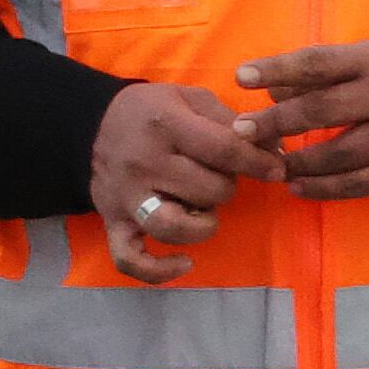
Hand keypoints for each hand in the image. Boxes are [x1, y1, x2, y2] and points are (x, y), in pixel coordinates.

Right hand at [88, 83, 282, 284]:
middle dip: (226, 186)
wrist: (90, 124)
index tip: (277, 170)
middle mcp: (145, 163)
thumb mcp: (191, 98)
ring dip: (202, 224)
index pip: (223, 149)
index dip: (258, 162)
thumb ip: (232, 121)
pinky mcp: (113, 222)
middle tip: (220, 178)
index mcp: (167, 125)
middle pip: (206, 190)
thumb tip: (277, 148)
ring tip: (204, 210)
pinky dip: (158, 270)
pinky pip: (130, 259)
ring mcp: (127, 197)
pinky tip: (185, 263)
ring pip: (174, 226)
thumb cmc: (152, 112)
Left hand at [236, 41, 368, 201]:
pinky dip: (325, 189)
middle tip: (241, 132)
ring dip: (298, 163)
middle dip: (276, 122)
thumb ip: (328, 72)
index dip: (278, 68)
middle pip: (322, 110)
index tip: (241, 77)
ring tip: (272, 166)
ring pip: (338, 155)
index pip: (320, 62)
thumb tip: (272, 90)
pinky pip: (360, 185)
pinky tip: (300, 187)